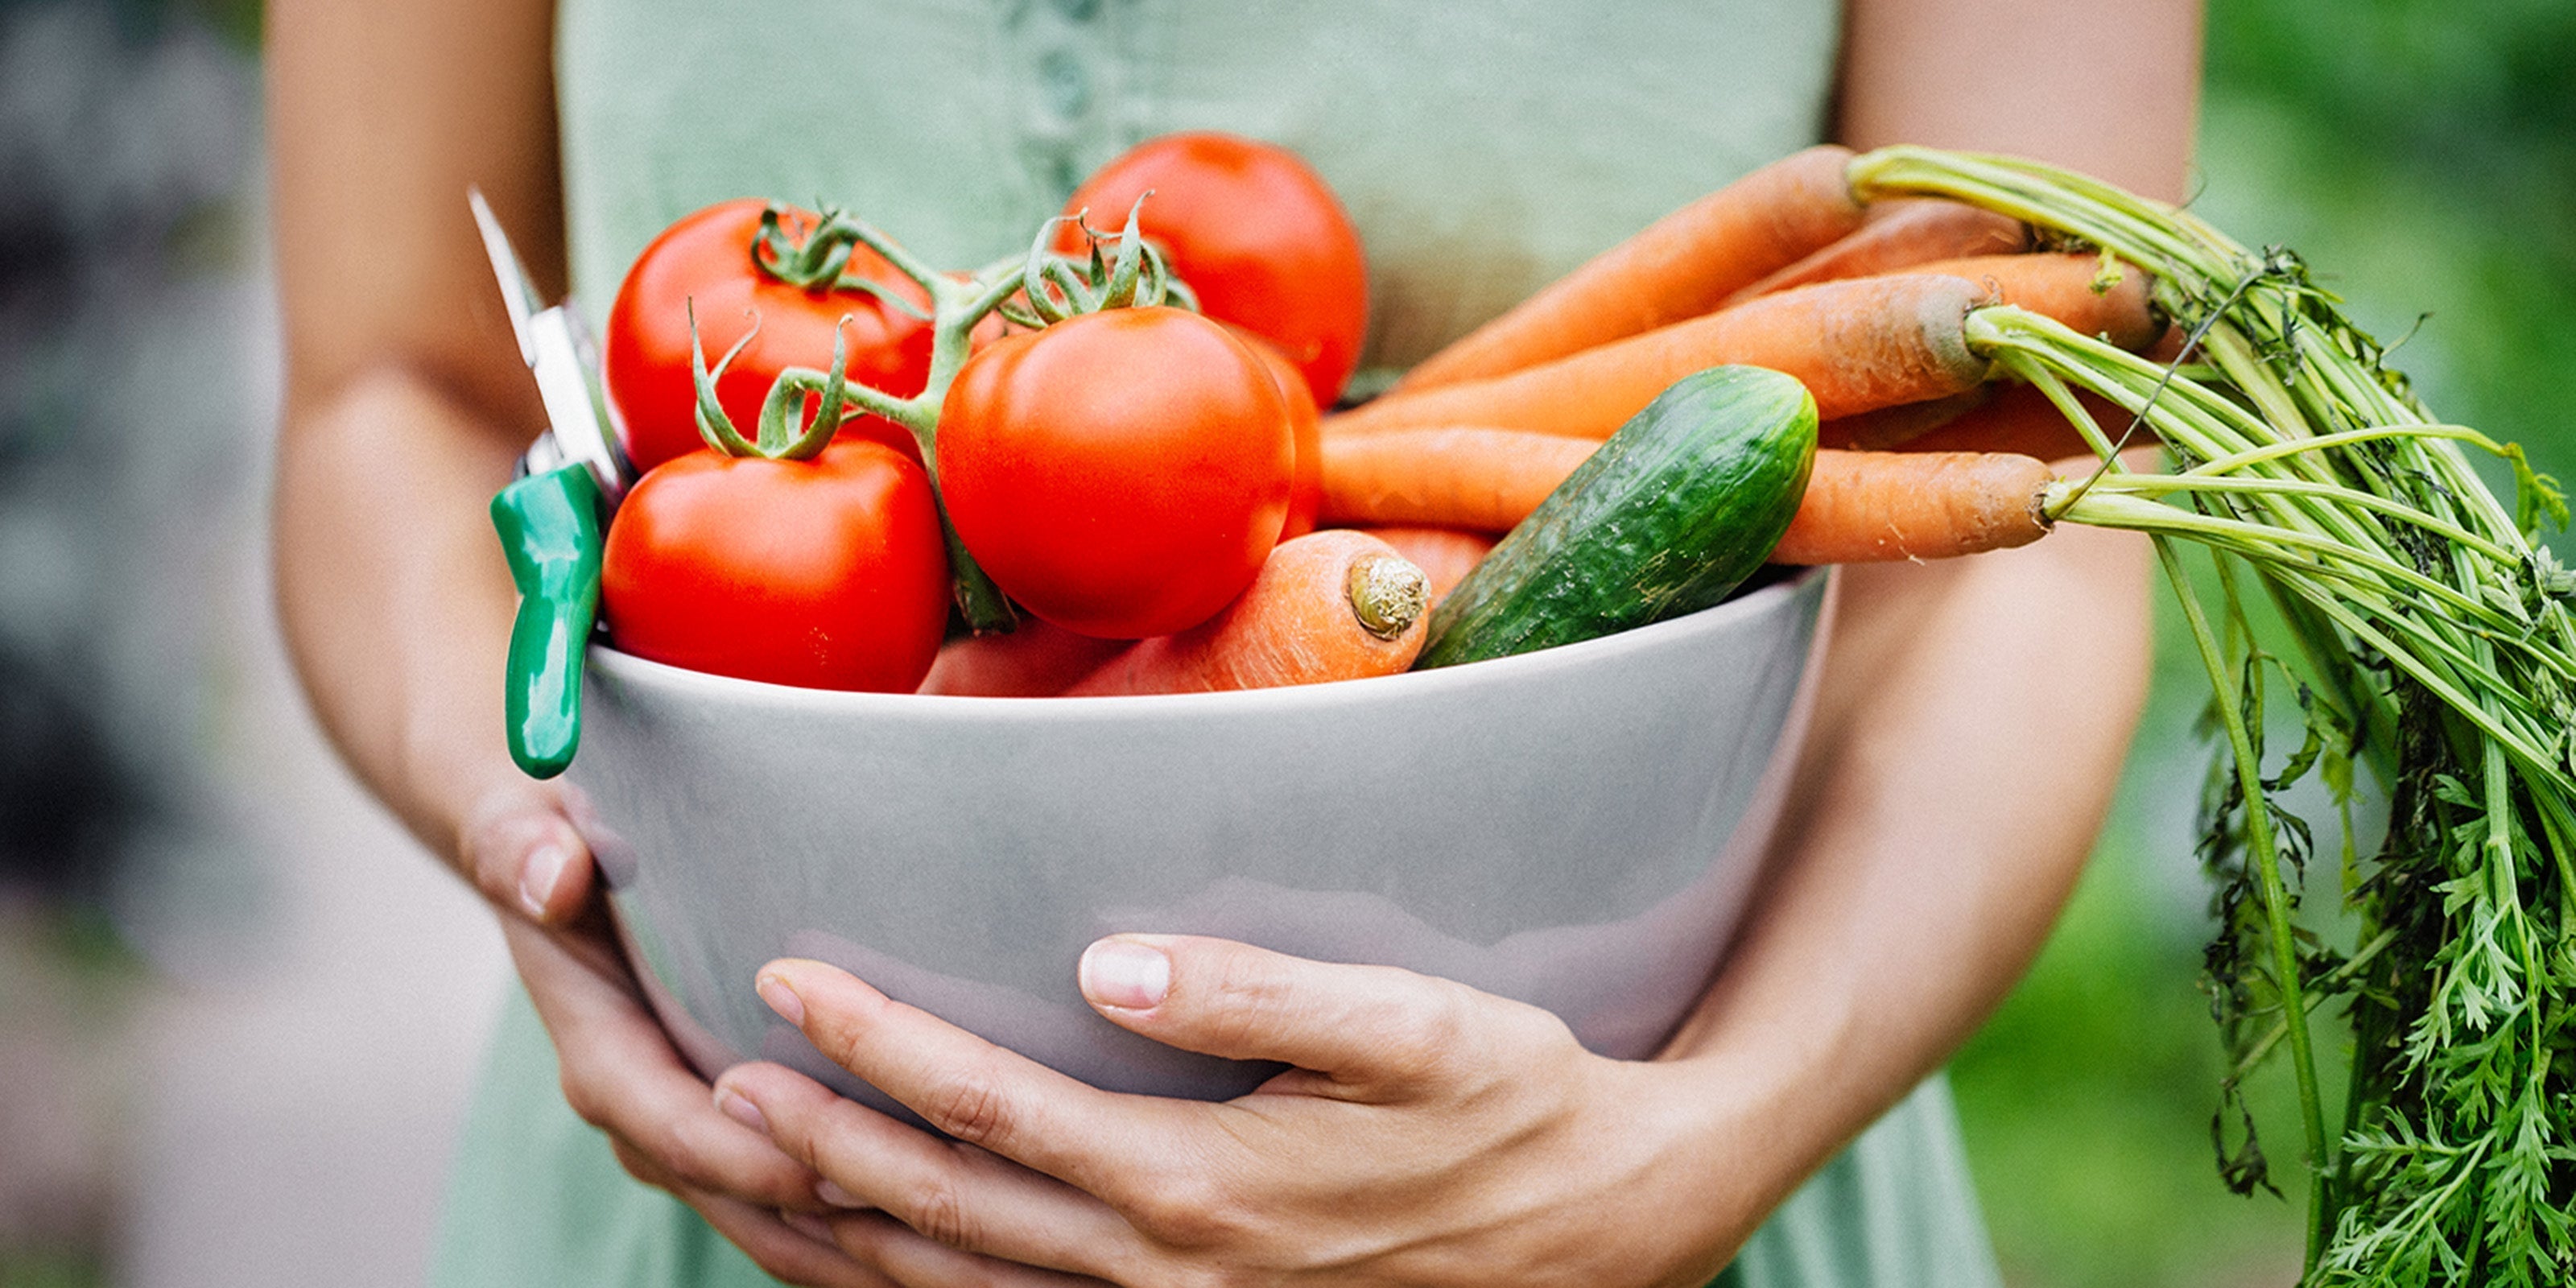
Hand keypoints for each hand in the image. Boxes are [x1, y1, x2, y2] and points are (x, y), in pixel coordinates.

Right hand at [459, 784, 901, 1286]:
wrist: (552, 862)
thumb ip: (523, 847)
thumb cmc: (558, 837)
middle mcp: (644, 1106)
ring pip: (765, 1212)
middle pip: (732, 1194)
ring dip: (842, 1237)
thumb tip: (551, 876)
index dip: (750, 1157)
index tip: (833, 1170)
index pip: (675, 1128)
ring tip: (940, 1241)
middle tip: (919, 1214)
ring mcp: (687, 1123)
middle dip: (817, 1219)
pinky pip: (788, 1191)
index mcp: (603, 1050)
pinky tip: (931, 1225)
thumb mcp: (530, 826)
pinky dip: (849, 1217)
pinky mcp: (732, 1119)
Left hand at [712, 936, 1762, 1287]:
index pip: (991, 1110)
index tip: (789, 975)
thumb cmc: (1514, 1103)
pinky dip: (926, 1280)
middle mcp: (1163, 1268)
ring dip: (848, 1228)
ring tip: (755, 1163)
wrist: (1608, 1228)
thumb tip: (1105, 959)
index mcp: (1199, 1184)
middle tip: (715, 1077)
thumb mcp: (1414, 1027)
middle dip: (819, 1143)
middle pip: (944, 1212)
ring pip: (963, 1287)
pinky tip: (881, 1243)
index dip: (878, 1045)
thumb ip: (1255, 995)